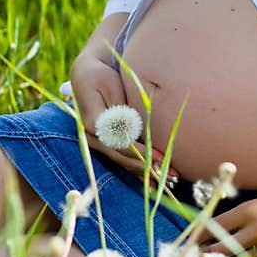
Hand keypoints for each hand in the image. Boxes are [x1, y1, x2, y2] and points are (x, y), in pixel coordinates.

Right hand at [69, 53, 161, 181]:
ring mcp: (97, 143)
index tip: (160, 159)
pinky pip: (121, 159)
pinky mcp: (104, 143)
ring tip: (169, 181)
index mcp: (93, 124)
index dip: (141, 153)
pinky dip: (137, 170)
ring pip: (122, 162)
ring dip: (144, 173)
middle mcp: (92, 138)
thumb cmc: (100, 77)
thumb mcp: (109, 87)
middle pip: (122, 157)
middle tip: (170, 176)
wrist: (86, 75)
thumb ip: (118, 111)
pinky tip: (152, 182)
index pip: (120, 144)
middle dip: (147, 167)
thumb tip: (129, 132)